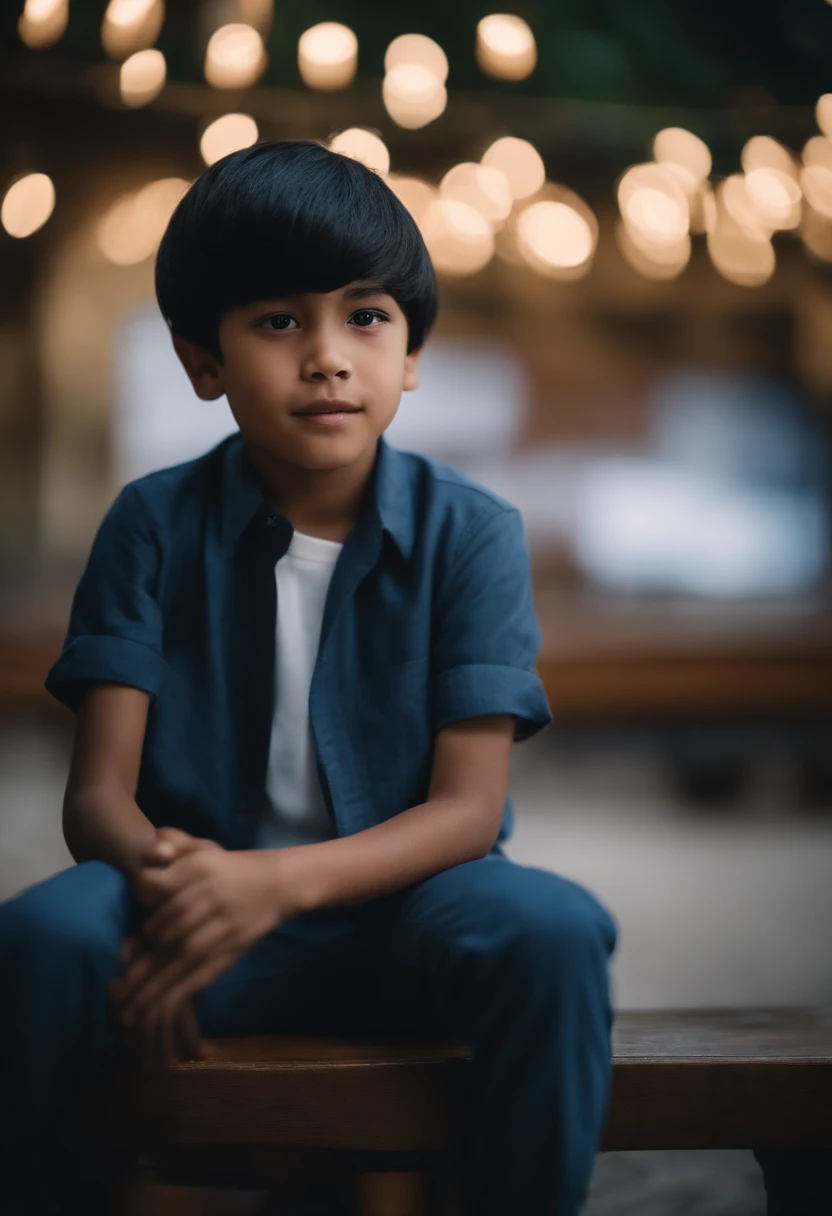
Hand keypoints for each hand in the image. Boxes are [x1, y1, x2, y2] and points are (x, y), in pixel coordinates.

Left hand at [115, 828, 221, 1064]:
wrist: (280, 883)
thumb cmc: (234, 867)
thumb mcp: (206, 847)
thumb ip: (178, 841)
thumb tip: (154, 845)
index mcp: (201, 868)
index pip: (160, 892)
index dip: (141, 917)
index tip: (124, 939)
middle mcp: (210, 896)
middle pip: (168, 932)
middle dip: (140, 963)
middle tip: (115, 991)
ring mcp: (224, 925)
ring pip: (182, 958)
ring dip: (155, 985)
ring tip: (129, 1010)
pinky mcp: (234, 947)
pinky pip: (204, 971)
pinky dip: (183, 990)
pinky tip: (163, 1007)